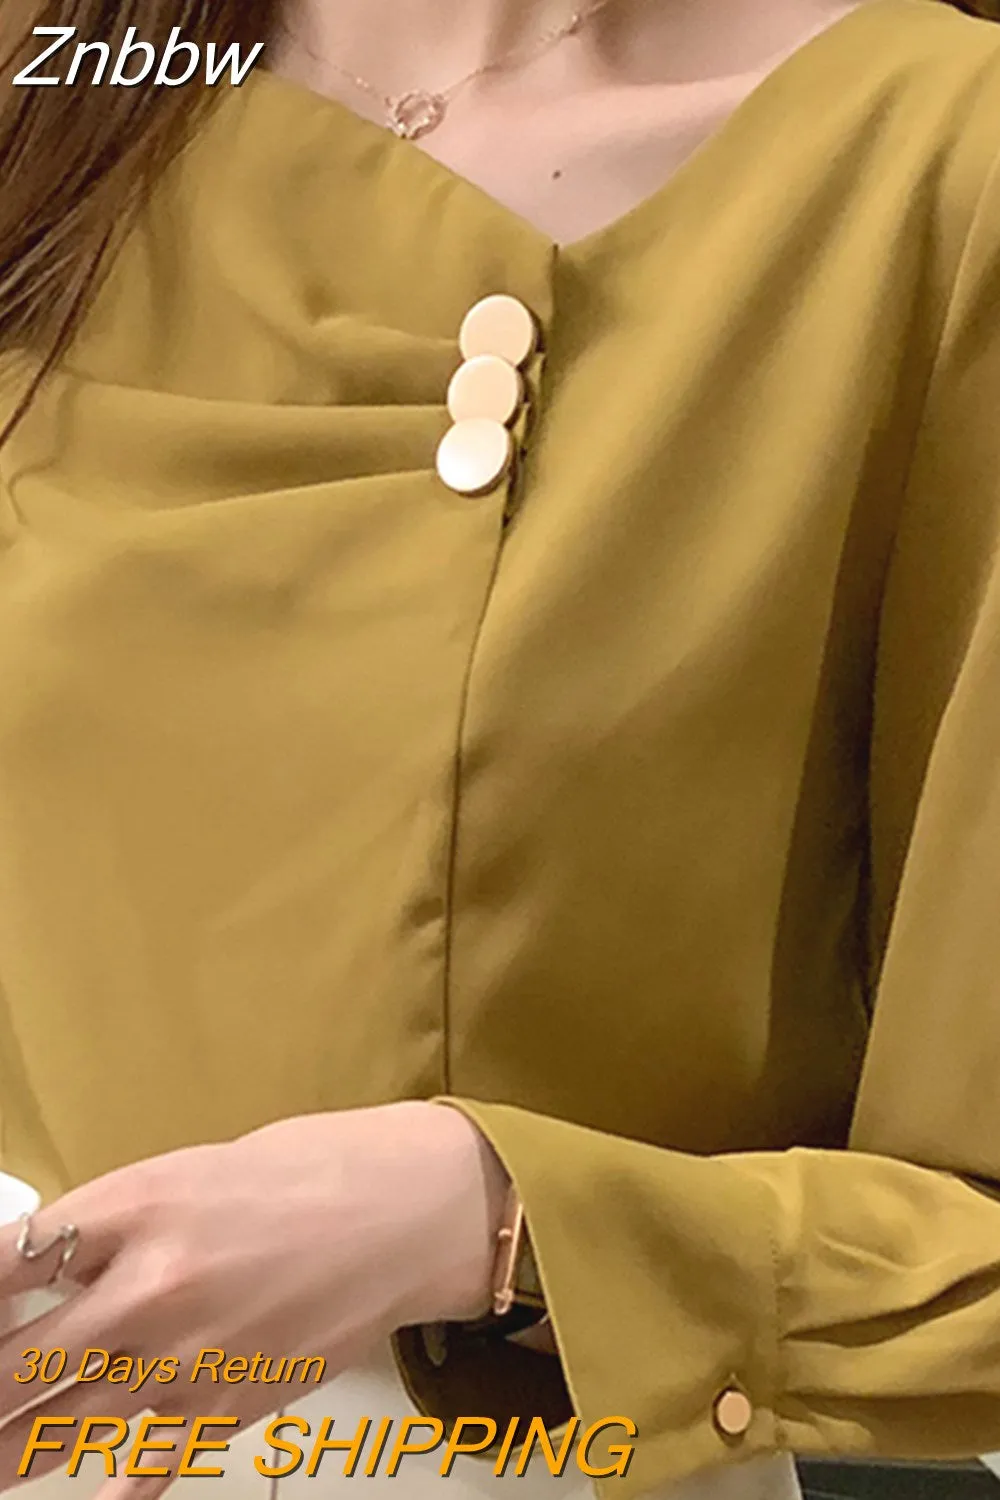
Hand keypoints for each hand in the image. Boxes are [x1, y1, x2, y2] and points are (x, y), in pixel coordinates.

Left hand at [0, 1101, 509, 1497]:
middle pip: (15, 1367)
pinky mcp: (225, 1408)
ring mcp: (184, 1360)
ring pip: (62, 1428)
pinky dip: (117, 1478)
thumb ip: (113, 1229)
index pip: (7, 1267)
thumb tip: (49, 1276)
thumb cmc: (307, 1174)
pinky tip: (101, 1486)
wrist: (406, 1213)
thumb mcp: (189, 1172)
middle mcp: (147, 1289)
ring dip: (13, 1451)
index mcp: (135, 1208)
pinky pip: (145, 1461)